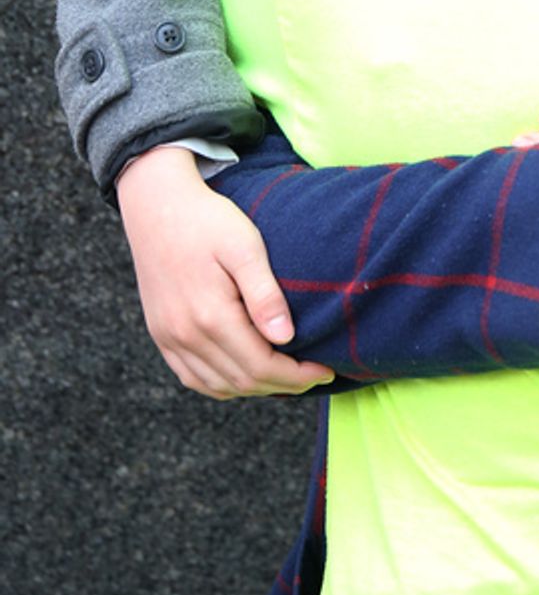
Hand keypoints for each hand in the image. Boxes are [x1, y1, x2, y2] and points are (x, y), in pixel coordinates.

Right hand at [117, 147, 334, 398]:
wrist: (156, 205)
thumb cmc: (207, 220)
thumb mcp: (244, 246)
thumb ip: (264, 294)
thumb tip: (285, 338)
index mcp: (210, 315)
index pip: (261, 366)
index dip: (297, 375)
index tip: (326, 370)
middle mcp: (185, 335)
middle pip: (242, 382)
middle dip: (283, 385)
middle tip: (314, 375)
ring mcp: (168, 338)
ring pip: (218, 387)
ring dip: (256, 389)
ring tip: (287, 376)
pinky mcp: (160, 335)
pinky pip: (193, 378)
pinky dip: (224, 385)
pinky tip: (246, 374)